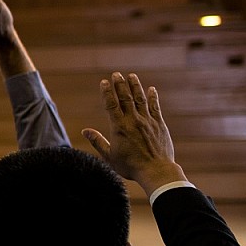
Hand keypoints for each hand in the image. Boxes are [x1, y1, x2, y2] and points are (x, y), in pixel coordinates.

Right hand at [82, 72, 186, 194]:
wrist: (156, 171)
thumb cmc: (131, 166)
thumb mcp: (110, 156)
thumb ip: (98, 141)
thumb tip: (85, 131)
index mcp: (119, 127)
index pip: (111, 105)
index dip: (107, 92)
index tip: (104, 82)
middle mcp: (133, 121)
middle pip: (125, 98)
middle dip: (120, 85)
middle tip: (116, 74)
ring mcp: (147, 121)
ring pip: (140, 99)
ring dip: (135, 86)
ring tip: (132, 76)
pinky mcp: (159, 125)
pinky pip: (155, 107)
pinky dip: (152, 97)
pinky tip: (151, 89)